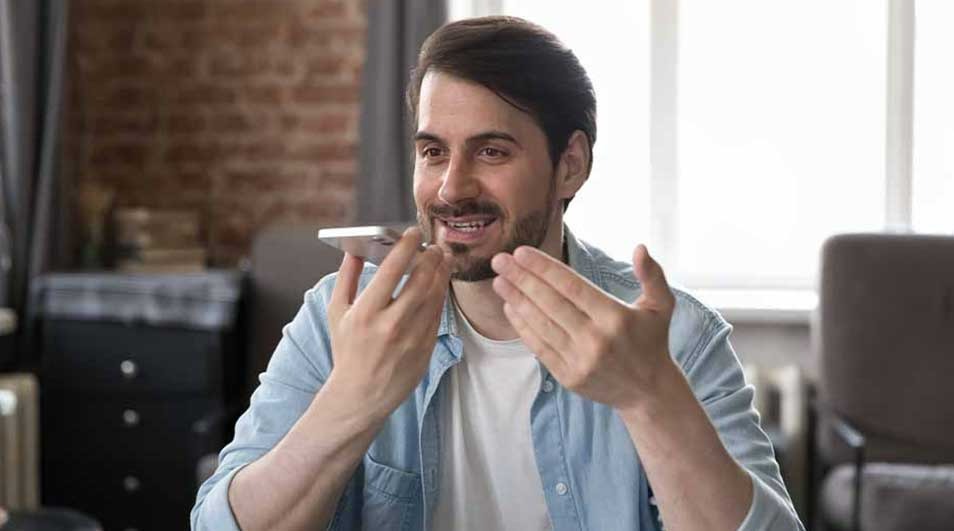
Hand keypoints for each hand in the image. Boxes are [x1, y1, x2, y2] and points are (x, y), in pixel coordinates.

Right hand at [326, 228, 450, 419]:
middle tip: (436, 245)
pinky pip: (438, 316)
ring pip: (434, 297)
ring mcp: (411, 339)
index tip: (414, 233)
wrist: (360, 395)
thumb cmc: (347, 350)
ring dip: (441, 274)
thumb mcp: (336, 313)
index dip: (406, 247)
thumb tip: (353, 249)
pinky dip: (441, 296)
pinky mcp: (425, 350)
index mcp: (365, 313)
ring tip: (443, 260)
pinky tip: (440, 284)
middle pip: (420, 281)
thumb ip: (346, 278)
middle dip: (431, 258)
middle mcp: (390, 325)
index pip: (391, 271)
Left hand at [490, 244, 675, 411]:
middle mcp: (595, 340)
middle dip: (521, 278)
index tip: (521, 252)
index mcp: (615, 318)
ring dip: (516, 300)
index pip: (571, 286)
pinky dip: (522, 326)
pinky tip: (510, 307)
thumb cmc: (652, 340)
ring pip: (540, 324)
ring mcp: (580, 360)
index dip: (544, 268)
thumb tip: (640, 247)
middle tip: (499, 260)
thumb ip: (652, 275)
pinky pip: (539, 346)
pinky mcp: (568, 377)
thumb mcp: (662, 306)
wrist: (648, 392)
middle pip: (549, 303)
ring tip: (499, 281)